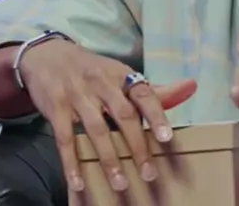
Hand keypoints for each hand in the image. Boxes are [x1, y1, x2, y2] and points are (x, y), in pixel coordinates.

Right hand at [17, 39, 196, 195]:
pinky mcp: (56, 108)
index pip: (144, 93)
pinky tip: (78, 183)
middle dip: (137, 145)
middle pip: (123, 115)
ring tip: (121, 184)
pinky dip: (71, 163)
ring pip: (96, 130)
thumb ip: (152, 88)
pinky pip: (64, 139)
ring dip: (109, 159)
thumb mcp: (120, 73)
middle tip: (149, 173)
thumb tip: (191, 87)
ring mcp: (77, 95)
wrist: (46, 55)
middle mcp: (101, 84)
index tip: (167, 138)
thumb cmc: (91, 69)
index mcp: (121, 75)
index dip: (156, 114)